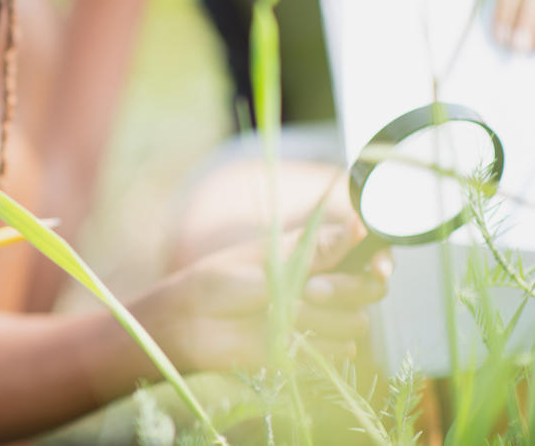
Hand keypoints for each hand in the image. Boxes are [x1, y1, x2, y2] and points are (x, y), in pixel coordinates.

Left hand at [142, 221, 388, 374]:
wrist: (193, 325)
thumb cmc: (224, 280)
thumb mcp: (269, 260)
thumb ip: (319, 251)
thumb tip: (361, 225)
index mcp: (316, 252)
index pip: (368, 250)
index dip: (382, 258)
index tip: (378, 268)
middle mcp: (327, 283)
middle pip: (371, 288)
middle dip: (347, 289)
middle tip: (310, 290)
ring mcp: (323, 318)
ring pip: (357, 322)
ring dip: (323, 319)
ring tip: (282, 313)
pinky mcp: (315, 349)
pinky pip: (339, 351)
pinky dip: (315, 345)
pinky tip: (285, 338)